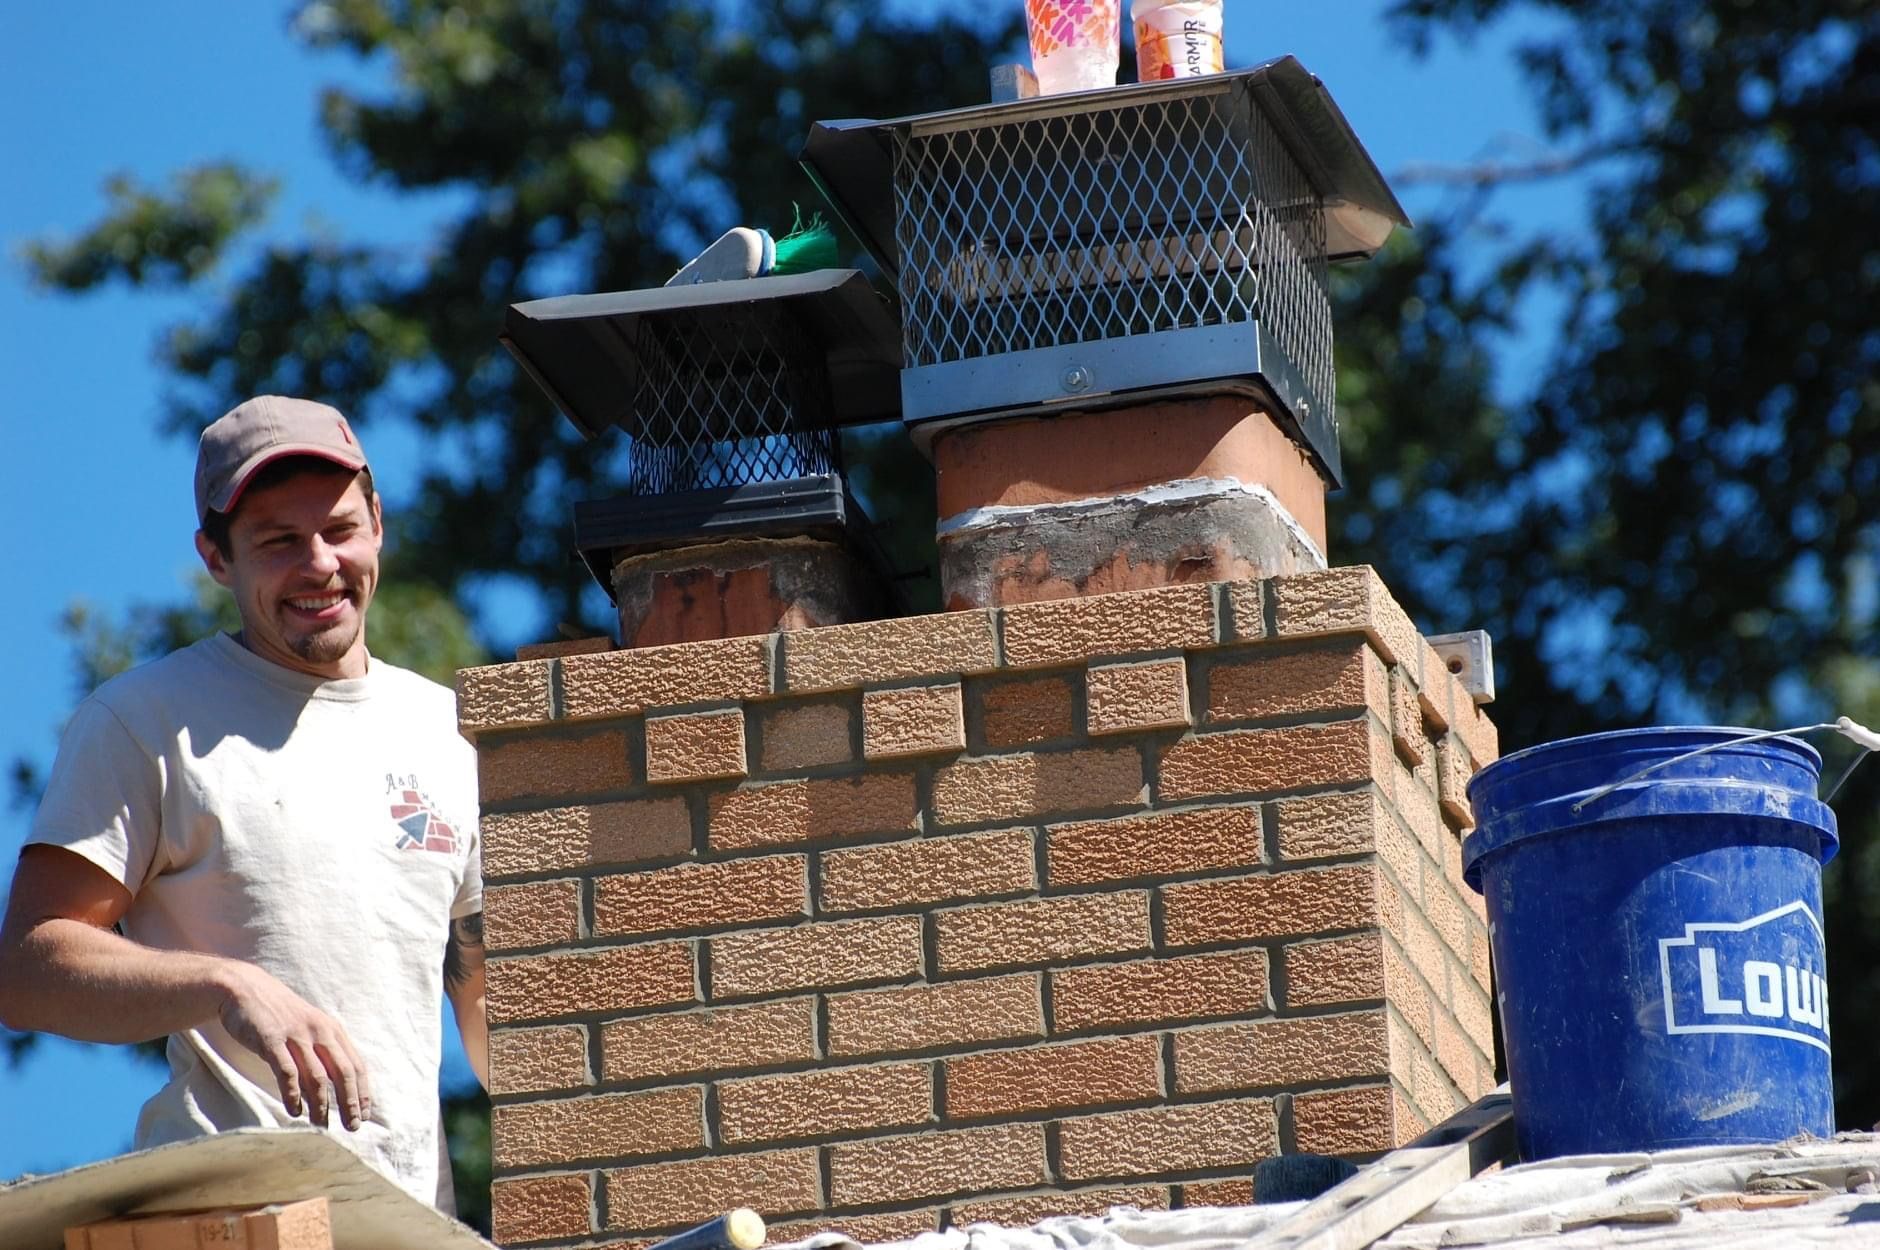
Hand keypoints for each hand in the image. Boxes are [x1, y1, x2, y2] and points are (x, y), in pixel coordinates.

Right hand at [216, 962, 370, 1130]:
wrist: (244, 988)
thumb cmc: (278, 1014)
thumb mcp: (309, 1027)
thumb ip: (322, 1051)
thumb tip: (337, 1085)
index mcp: (331, 1030)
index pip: (355, 1065)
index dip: (362, 1092)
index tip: (366, 1115)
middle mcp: (319, 1031)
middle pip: (342, 1072)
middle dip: (349, 1102)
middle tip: (352, 1127)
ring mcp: (296, 1035)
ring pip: (316, 1076)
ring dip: (321, 1104)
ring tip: (321, 1126)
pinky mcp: (271, 1039)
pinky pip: (287, 1071)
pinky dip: (293, 1094)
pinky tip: (294, 1111)